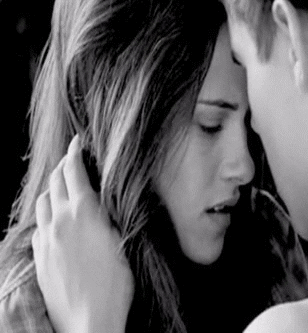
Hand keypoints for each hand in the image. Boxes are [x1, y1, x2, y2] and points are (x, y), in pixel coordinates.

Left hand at [32, 135, 133, 332]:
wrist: (89, 319)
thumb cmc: (114, 283)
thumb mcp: (121, 241)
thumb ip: (108, 215)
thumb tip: (102, 199)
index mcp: (83, 213)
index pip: (73, 172)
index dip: (74, 153)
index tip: (77, 142)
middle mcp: (60, 221)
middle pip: (55, 182)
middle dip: (63, 166)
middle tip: (71, 159)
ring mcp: (46, 239)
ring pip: (42, 201)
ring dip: (51, 187)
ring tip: (61, 184)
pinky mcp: (39, 256)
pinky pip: (38, 224)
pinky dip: (46, 211)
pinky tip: (53, 216)